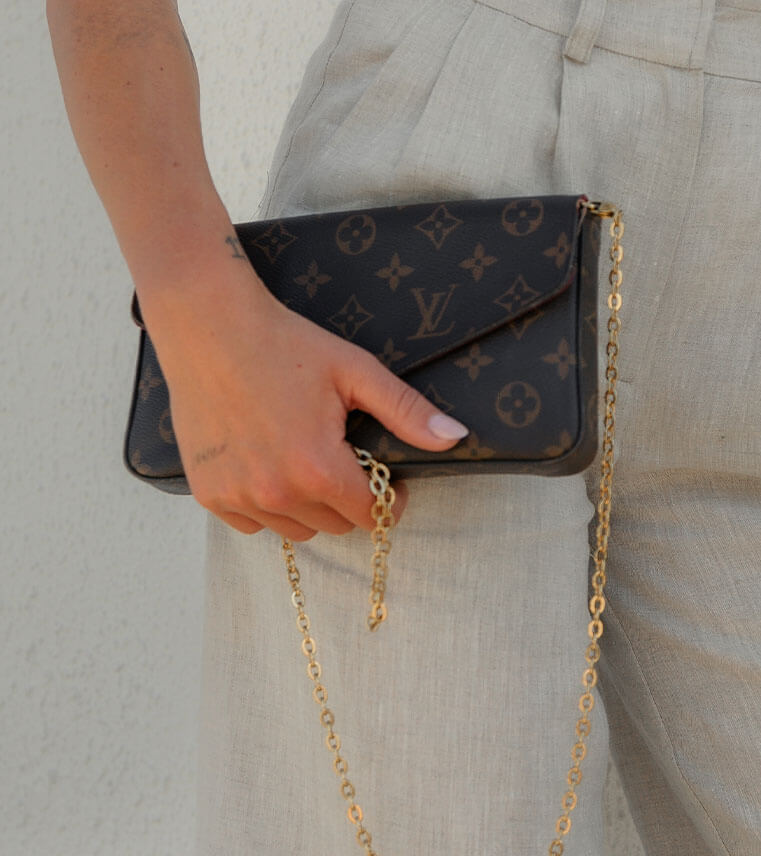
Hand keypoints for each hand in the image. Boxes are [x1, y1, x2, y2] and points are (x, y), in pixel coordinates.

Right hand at [150, 282, 467, 540]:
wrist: (209, 326)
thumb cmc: (285, 344)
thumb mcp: (355, 371)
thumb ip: (406, 412)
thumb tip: (455, 438)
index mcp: (318, 469)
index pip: (370, 515)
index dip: (386, 497)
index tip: (384, 476)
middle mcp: (276, 494)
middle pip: (334, 525)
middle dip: (347, 498)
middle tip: (340, 456)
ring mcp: (239, 497)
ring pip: (295, 528)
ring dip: (307, 506)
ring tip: (302, 457)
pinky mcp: (210, 494)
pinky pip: (252, 523)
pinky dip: (265, 505)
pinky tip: (267, 463)